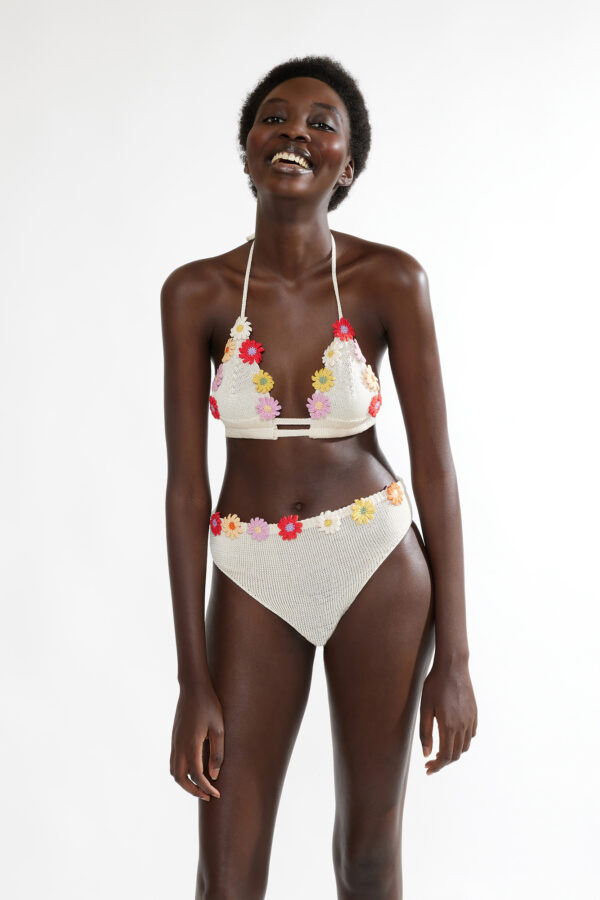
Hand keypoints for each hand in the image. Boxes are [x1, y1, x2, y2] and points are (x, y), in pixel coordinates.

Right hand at [170, 682, 223, 799]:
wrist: (192, 688)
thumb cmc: (209, 706)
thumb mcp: (219, 729)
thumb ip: (217, 753)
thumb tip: (214, 775)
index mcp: (190, 746)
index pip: (196, 776)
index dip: (206, 788)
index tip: (217, 794)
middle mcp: (179, 746)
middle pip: (180, 779)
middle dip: (193, 791)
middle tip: (207, 795)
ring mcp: (174, 742)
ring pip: (174, 771)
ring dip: (185, 782)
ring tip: (200, 786)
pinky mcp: (174, 738)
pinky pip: (173, 761)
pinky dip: (181, 772)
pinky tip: (193, 769)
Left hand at [419, 657, 477, 774]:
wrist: (453, 666)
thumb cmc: (435, 684)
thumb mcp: (425, 707)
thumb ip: (425, 732)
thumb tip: (426, 753)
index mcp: (449, 726)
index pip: (445, 756)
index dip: (437, 766)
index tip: (428, 769)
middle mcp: (463, 726)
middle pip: (456, 754)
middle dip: (443, 762)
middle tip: (430, 762)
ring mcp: (470, 719)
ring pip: (465, 746)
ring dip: (453, 753)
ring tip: (440, 751)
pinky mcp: (474, 713)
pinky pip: (471, 734)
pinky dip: (462, 742)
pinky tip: (453, 737)